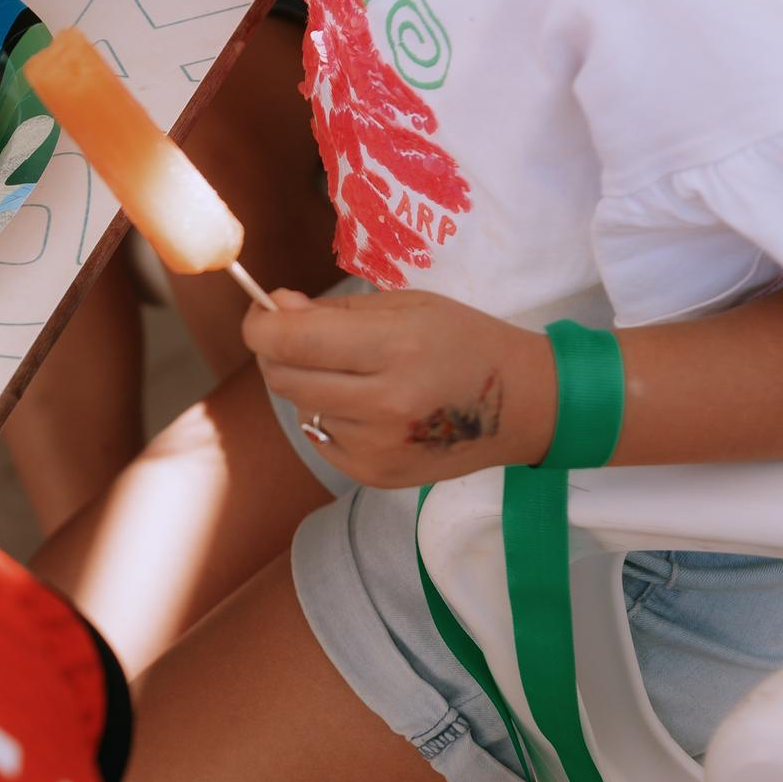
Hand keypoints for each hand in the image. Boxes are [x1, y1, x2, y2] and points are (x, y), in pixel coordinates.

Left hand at [245, 289, 557, 488]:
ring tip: (355, 372)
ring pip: (301, 407)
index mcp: (393, 348)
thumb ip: (333, 311)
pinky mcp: (376, 476)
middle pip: (284, 378)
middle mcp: (383, 402)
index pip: (291, 340)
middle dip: (276, 351)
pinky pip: (322, 437)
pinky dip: (331, 415)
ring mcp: (378, 447)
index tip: (261, 312)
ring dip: (310, 384)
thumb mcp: (405, 305)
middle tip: (298, 336)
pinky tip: (369, 405)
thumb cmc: (463, 340)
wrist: (523, 404)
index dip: (259, 324)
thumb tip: (273, 309)